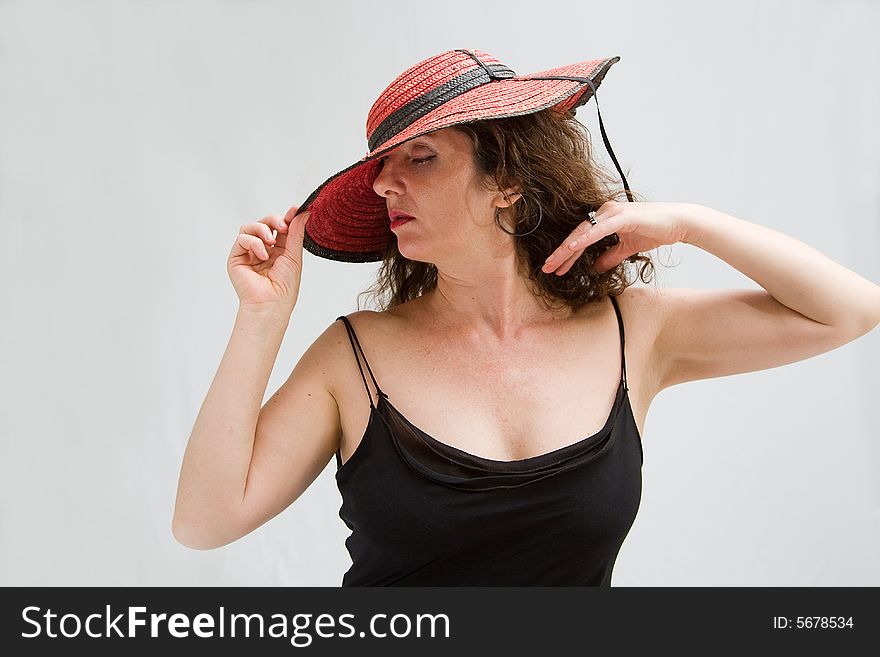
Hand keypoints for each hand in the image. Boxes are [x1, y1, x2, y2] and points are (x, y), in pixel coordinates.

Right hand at [227, 205, 310, 309]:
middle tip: (283, 226)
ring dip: (262, 229)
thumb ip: (296, 233)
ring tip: (271, 242)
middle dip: (274, 220)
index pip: (279, 227)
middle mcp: (263, 250)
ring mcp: (248, 253)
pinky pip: (242, 239)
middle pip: (264, 223)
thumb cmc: (284, 287)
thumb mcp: (294, 255)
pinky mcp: (236, 257)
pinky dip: (254, 243)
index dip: (286, 217)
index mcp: (278, 250)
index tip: (295, 210)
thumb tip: (303, 213)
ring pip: (250, 227)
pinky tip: (263, 254)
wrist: (272, 304)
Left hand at [541, 201, 698, 274]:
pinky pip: (598, 229)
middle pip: (576, 235)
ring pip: (583, 232)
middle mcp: (605, 213)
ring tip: (553, 262)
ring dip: (566, 249)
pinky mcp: (621, 217)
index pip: (580, 239)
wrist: (679, 223)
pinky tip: (571, 248)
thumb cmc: (655, 231)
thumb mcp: (627, 248)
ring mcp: (612, 213)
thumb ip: (611, 256)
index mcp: (604, 219)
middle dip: (560, 254)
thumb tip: (596, 268)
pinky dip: (584, 239)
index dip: (566, 255)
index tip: (554, 269)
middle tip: (546, 268)